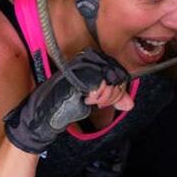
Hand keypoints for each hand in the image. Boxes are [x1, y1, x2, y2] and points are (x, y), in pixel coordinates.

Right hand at [3, 49, 128, 153]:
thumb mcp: (93, 102)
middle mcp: (86, 62)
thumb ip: (112, 100)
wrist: (46, 114)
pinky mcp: (78, 75)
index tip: (109, 101)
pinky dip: (98, 95)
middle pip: (116, 75)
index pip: (116, 72)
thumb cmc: (66, 106)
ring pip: (110, 79)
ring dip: (105, 95)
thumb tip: (130, 104)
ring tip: (91, 100)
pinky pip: (100, 84)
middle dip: (114, 94)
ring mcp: (81, 67)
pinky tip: (88, 99)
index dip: (118, 89)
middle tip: (99, 103)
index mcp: (90, 65)